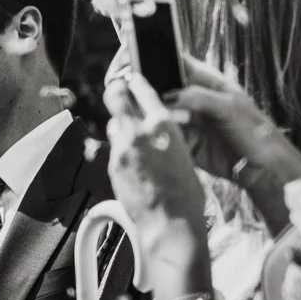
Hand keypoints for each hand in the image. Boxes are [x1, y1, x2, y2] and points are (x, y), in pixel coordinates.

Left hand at [101, 70, 210, 284]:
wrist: (171, 222)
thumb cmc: (187, 192)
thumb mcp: (184, 153)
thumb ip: (164, 136)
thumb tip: (155, 129)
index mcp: (164, 124)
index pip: (143, 90)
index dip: (135, 81)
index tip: (130, 77)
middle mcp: (139, 131)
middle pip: (116, 97)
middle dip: (115, 90)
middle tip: (115, 87)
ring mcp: (122, 148)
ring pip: (114, 125)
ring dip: (120, 127)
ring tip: (132, 136)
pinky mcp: (113, 165)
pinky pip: (114, 149)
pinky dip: (122, 150)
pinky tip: (134, 163)